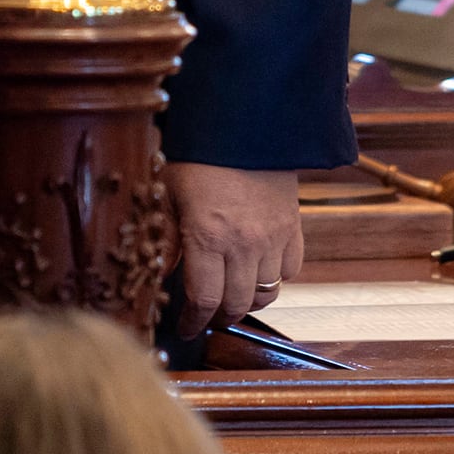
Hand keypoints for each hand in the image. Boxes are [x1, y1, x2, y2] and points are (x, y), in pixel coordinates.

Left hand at [170, 163, 301, 332]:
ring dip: (247, 301)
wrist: (243, 124)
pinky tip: (258, 271)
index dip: (193, 321)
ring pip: (267, 293)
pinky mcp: (293, 228)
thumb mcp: (168, 192)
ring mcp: (273, 238)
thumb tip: (160, 273)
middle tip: (207, 316)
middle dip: (218, 317)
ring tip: (231, 297)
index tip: (186, 328)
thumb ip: (167, 237)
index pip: (203, 299)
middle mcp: (244, 244)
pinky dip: (275, 279)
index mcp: (208, 236)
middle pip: (236, 304)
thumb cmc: (199, 156)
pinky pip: (290, 271)